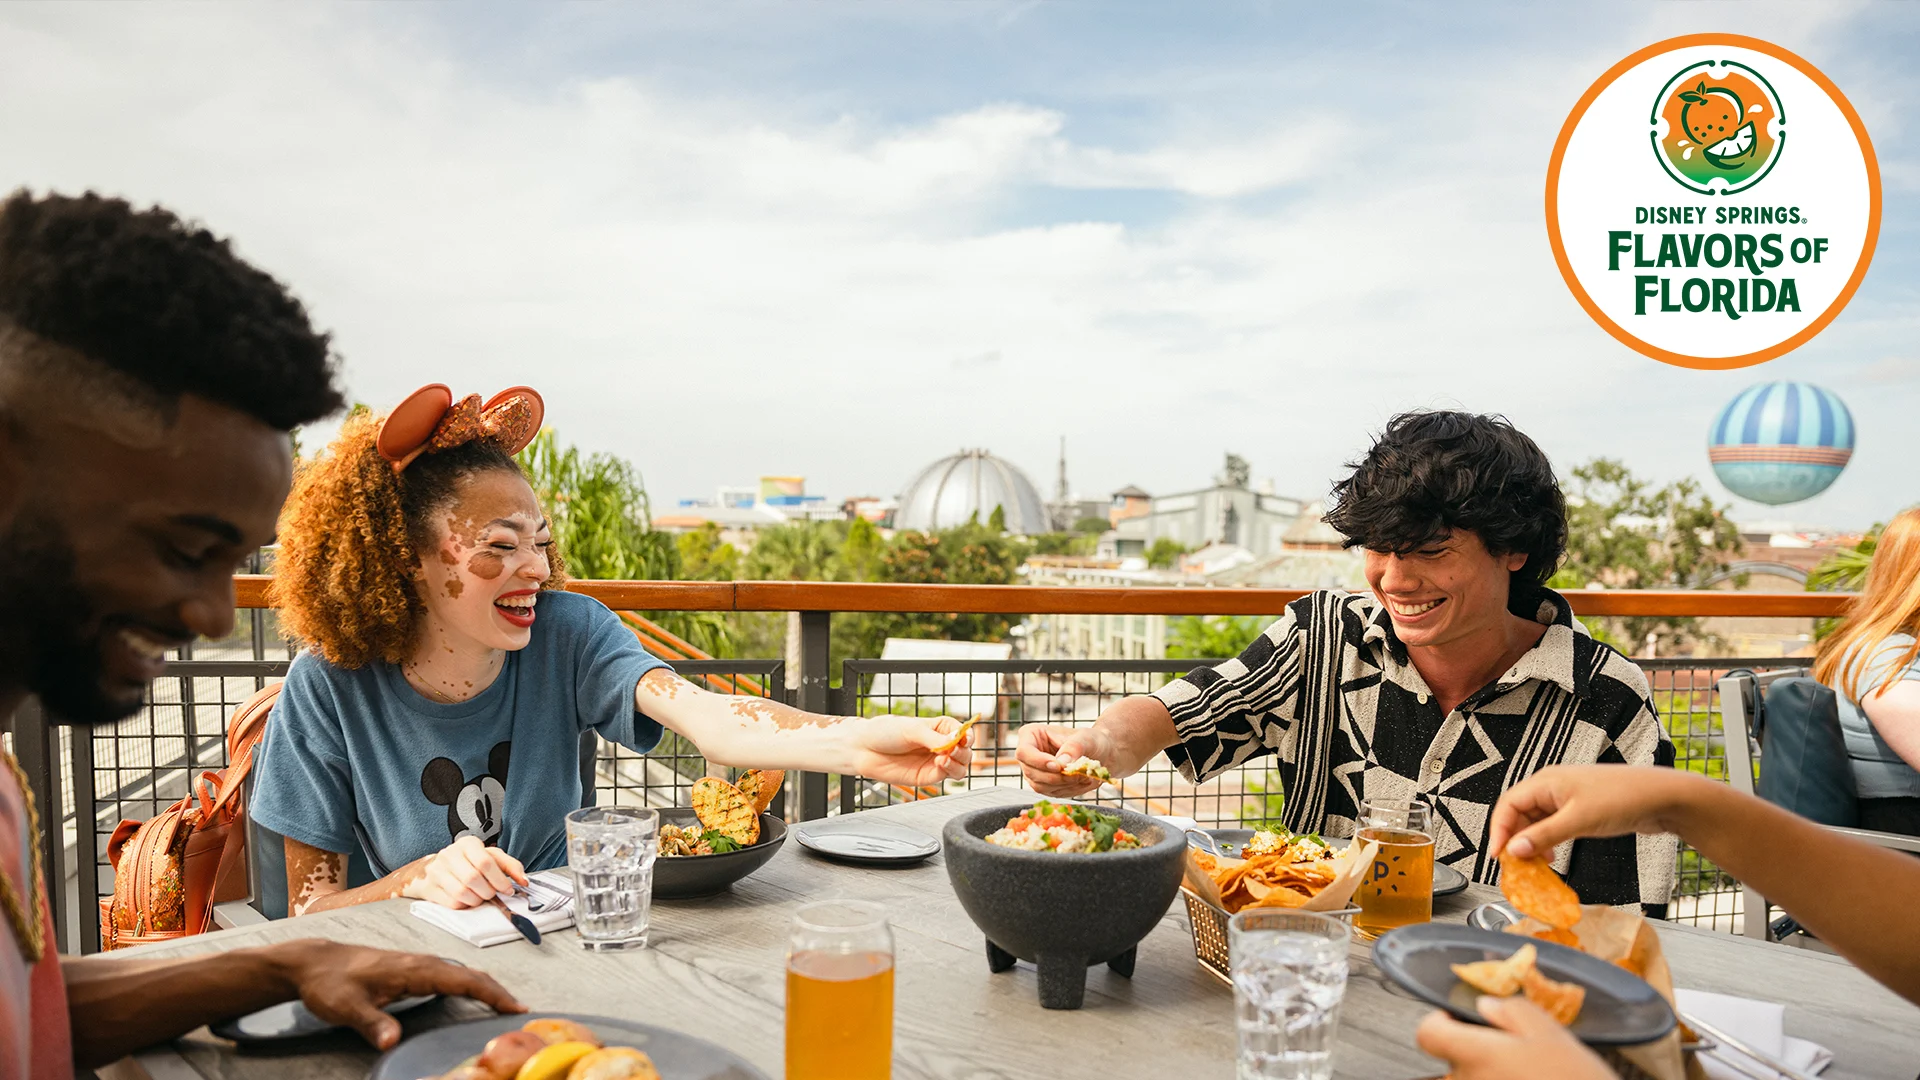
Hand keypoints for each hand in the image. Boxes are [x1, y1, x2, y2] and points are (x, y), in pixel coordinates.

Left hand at [270, 940, 524, 1049]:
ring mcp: (418, 964)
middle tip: (520, 1011)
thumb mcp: (347, 1007)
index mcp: (415, 969)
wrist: (314, 962)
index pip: (464, 979)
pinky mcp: (413, 970)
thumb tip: (393, 1043)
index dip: (492, 994)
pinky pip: (451, 976)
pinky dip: (470, 985)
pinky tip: (473, 996)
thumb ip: (372, 1023)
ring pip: (462, 973)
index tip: (515, 1007)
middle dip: (498, 991)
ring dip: (486, 987)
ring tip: (505, 1006)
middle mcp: (422, 962)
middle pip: (471, 974)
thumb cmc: (330, 983)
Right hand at [402, 835, 528, 908]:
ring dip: (477, 900)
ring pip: (461, 892)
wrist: (436, 868)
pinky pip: (452, 903)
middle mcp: (449, 854)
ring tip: (480, 897)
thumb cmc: (469, 862)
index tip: (508, 889)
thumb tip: (524, 881)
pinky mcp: (429, 888)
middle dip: (488, 892)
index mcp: (467, 844)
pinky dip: (465, 905)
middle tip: (492, 894)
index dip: (499, 880)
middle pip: (473, 878)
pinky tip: (467, 899)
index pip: (485, 862)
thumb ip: (510, 866)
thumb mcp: (491, 857)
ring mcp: (437, 871)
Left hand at [845, 714, 972, 786]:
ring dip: (958, 764)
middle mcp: (941, 745)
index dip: (967, 736)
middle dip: (963, 752)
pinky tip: (938, 763)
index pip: (963, 732)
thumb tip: (954, 741)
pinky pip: (945, 777)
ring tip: (944, 759)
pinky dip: (947, 771)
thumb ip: (934, 738)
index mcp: (940, 728)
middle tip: (953, 750)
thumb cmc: (885, 732)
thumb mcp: (911, 729)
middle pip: (965, 752)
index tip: (963, 739)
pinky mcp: (927, 776)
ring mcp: (935, 762)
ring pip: (960, 767)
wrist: (864, 749)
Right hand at [1016, 723, 1121, 796]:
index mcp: (1031, 735)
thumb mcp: (1086, 738)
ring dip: (1063, 785)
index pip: (1024, 752)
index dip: (1038, 761)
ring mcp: (1034, 771)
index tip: (1058, 766)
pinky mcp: (1044, 785)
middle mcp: (1029, 755)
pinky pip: (1051, 794)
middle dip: (1056, 777)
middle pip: (1031, 772)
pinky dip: (1068, 790)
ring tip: (1084, 776)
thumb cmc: (1091, 740)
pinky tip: (1082, 782)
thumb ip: (1074, 748)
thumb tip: (1062, 763)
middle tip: (1078, 774)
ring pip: (1040, 786)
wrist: (1101, 754)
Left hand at [1414, 996, 1611, 1079]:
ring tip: (1529, 1075)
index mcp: (1476, 1054)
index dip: (1439, 1021)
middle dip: (1476, 1050)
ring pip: (1471, 1079)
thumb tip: (1484, 1006)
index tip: (1458, 1018)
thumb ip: (1510, 1011)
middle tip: (1514, 1052)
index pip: (1427, 1034)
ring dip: (1489, 1074)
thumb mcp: (1551, 1033)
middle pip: (1451, 1059)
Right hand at [1489, 765, 1707, 860]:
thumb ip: (1544, 836)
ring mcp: (1567, 798)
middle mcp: (1552, 787)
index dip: (1499, 831)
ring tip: (1537, 865)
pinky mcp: (1580, 809)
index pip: (1508, 805)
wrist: (1662, 796)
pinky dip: (1548, 841)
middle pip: (1519, 814)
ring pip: (1536, 822)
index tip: (1498, 857)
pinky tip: (1554, 856)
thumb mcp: (1579, 820)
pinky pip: (1553, 825)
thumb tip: (1514, 850)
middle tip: (1517, 866)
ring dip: (1532, 843)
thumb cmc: (1622, 799)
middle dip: (1515, 839)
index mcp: (1546, 782)